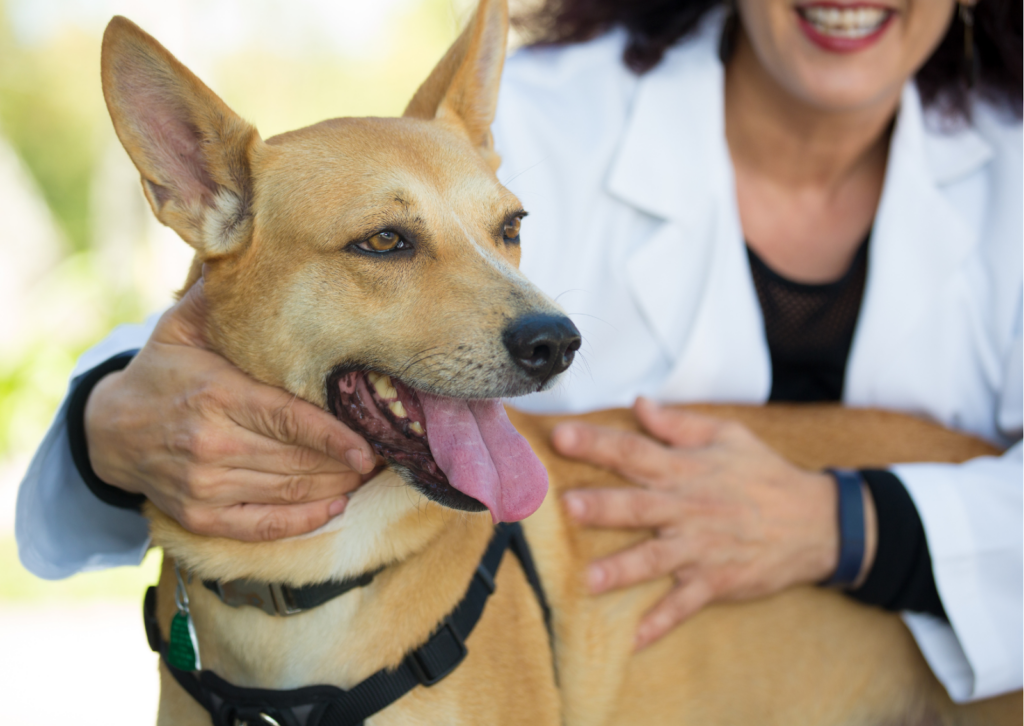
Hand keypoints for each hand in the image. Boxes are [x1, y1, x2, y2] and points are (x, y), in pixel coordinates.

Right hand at [84, 280, 376, 540]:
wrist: (112, 430)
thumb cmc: (165, 371)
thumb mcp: (184, 327)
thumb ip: (225, 299)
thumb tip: (261, 251)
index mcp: (215, 395)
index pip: (289, 420)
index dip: (335, 437)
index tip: (371, 446)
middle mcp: (209, 444)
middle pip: (297, 459)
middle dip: (347, 462)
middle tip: (384, 453)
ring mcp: (203, 486)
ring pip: (289, 492)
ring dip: (335, 487)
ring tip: (365, 474)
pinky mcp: (200, 516)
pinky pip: (264, 526)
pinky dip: (304, 520)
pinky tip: (334, 506)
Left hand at [554, 398, 862, 649]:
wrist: (819, 522)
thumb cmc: (766, 475)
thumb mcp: (729, 436)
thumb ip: (679, 422)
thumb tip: (638, 403)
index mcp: (686, 469)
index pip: (634, 451)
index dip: (597, 443)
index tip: (562, 437)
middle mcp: (688, 508)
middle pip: (639, 506)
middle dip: (603, 507)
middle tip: (569, 506)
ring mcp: (701, 549)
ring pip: (655, 560)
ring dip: (622, 569)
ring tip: (589, 580)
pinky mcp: (715, 582)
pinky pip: (683, 606)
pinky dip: (660, 624)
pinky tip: (633, 641)